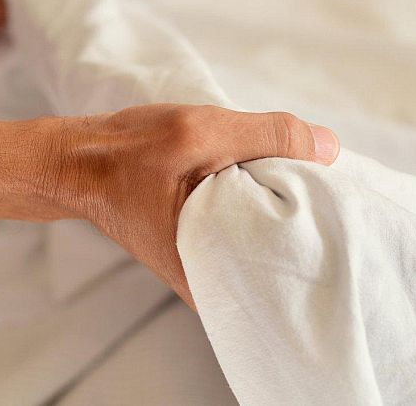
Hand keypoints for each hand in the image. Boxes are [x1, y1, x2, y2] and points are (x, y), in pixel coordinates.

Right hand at [48, 104, 339, 308]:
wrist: (73, 164)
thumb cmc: (125, 153)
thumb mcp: (198, 133)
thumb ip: (266, 136)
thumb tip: (330, 146)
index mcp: (211, 272)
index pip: (290, 263)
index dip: (320, 230)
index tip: (342, 200)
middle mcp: (210, 281)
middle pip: (282, 249)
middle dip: (305, 216)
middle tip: (326, 181)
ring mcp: (204, 262)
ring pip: (264, 235)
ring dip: (280, 204)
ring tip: (302, 177)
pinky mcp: (200, 242)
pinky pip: (245, 224)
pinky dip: (258, 200)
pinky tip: (268, 178)